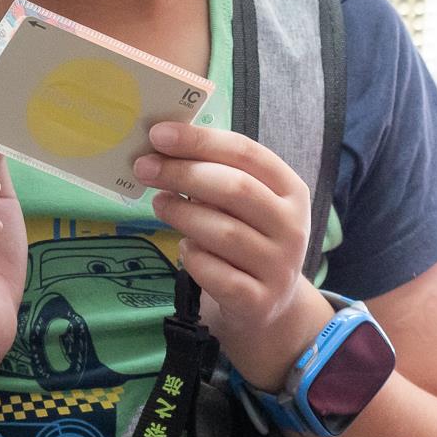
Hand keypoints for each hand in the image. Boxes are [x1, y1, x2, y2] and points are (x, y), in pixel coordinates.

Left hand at [132, 120, 330, 387]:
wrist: (269, 302)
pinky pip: (216, 273)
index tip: (157, 134)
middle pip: (235, 189)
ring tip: (159, 204)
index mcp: (290, 190)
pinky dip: (193, 257)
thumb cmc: (247, 236)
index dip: (200, 140)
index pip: (246, 153)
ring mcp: (279, 267)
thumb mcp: (243, 202)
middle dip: (183, 173)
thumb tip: (160, 147)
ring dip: (182, 213)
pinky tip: (185, 248)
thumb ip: (213, 173)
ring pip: (224, 232)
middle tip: (144, 168)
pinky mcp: (259, 301)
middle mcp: (292, 227)